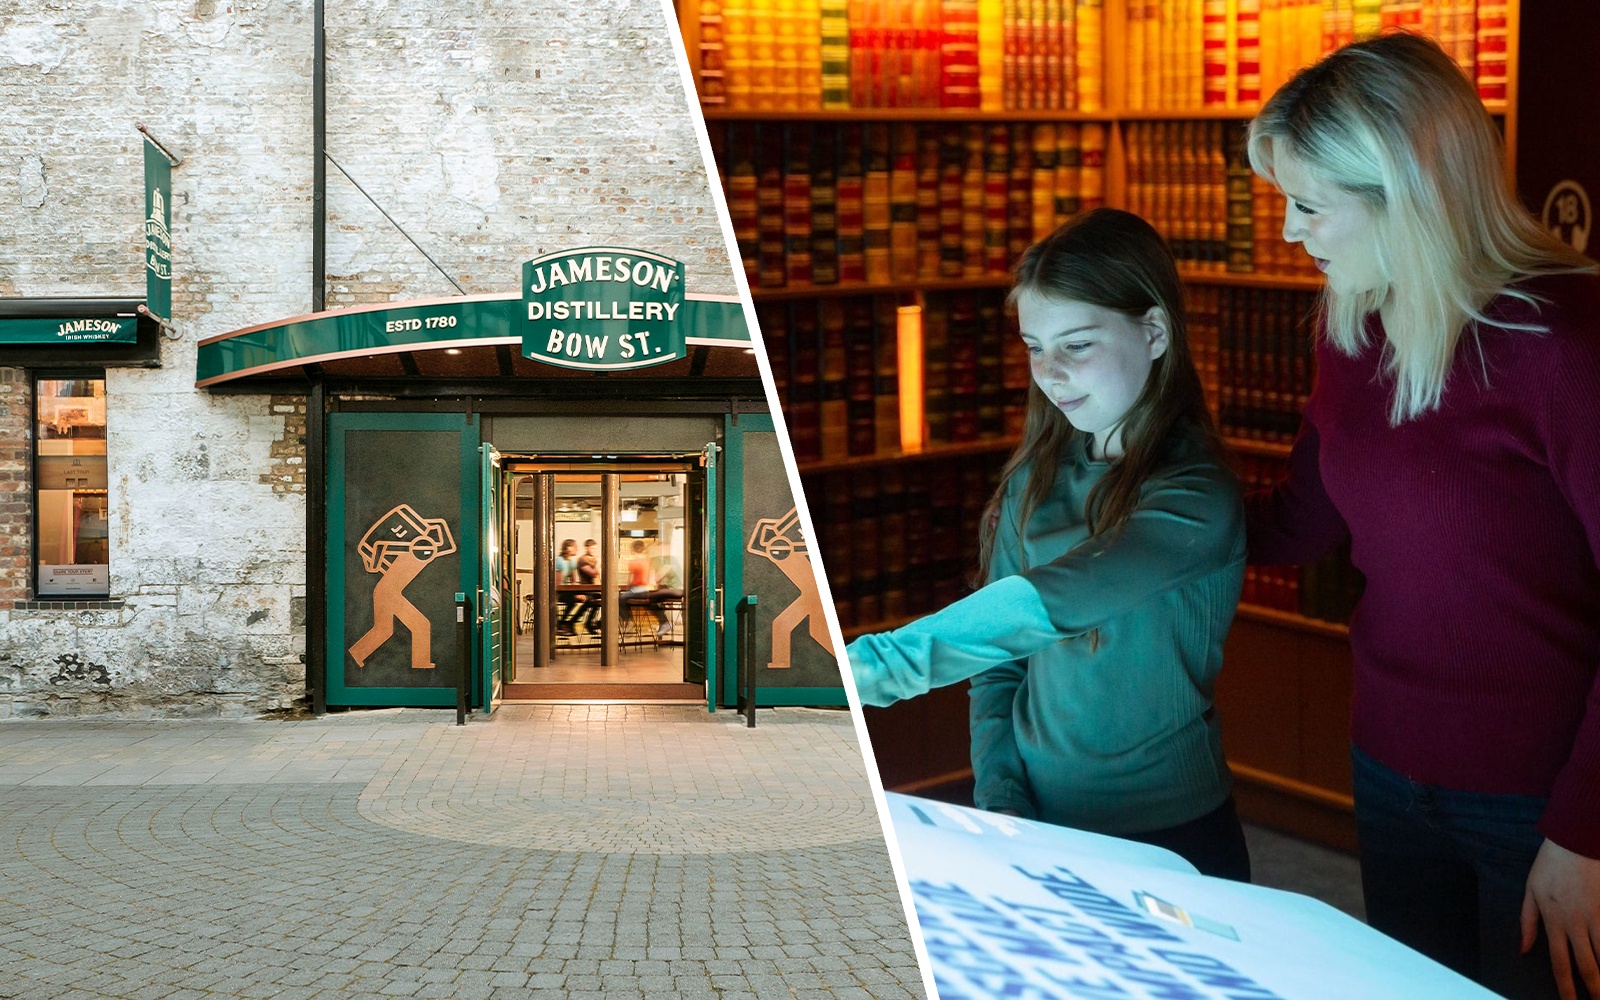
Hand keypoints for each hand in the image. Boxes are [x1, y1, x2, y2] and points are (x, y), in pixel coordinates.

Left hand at [1521, 838, 1599, 999]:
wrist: (1576, 843)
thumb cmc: (1550, 865)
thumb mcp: (1530, 890)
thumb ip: (1527, 922)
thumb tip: (1524, 949)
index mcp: (1553, 921)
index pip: (1560, 963)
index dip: (1566, 988)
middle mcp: (1575, 924)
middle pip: (1587, 967)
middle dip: (1594, 990)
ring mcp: (1595, 918)